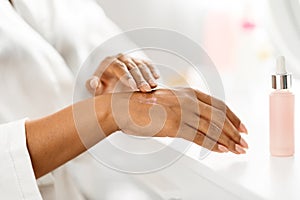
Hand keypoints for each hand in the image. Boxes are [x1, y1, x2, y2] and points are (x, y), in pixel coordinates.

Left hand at [86, 54, 159, 94]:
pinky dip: (152, 70)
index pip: (119, 67)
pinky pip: (147, 64)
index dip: (126, 76)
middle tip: (145, 89)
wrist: (109, 83)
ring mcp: (131, 59)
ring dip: (148, 76)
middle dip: (139, 78)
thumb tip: (94, 83)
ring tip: (153, 86)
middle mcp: (121, 58)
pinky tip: (157, 77)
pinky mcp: (139, 62)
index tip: (132, 86)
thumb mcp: (94, 87)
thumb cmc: (102, 87)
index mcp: (109, 62)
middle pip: (132, 66)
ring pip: (141, 65)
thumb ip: (92, 85)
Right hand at [109, 88, 247, 153]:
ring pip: (212, 128)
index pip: (219, 105)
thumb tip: (199, 120)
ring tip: (238, 149)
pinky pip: (198, 137)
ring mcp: (182, 112)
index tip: (242, 127)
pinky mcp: (174, 125)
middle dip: (235, 131)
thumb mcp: (169, 100)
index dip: (234, 117)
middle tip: (245, 142)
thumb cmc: (144, 105)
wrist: (124, 107)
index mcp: (189, 93)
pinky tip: (222, 150)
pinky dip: (212, 145)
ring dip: (228, 140)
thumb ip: (185, 107)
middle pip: (220, 117)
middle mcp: (188, 100)